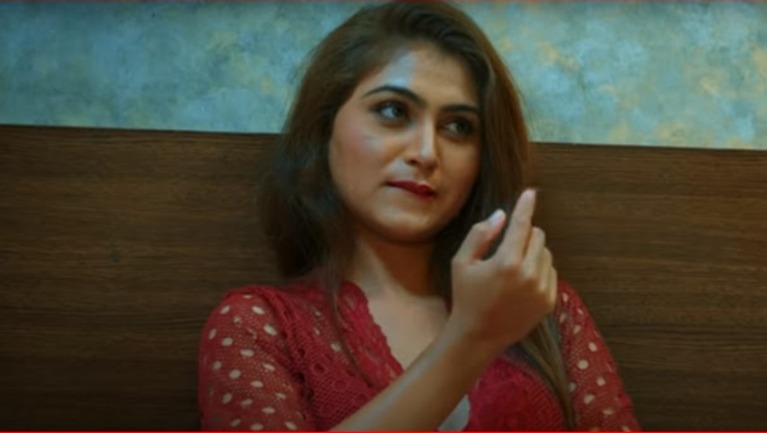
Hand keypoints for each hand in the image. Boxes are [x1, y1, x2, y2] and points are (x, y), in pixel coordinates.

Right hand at [447, 189, 557, 350]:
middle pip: (537, 236)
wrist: (478, 336)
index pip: (522, 224)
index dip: (525, 206)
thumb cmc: (466, 297)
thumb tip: (501, 215)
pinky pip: (551, 272)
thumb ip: (480, 235)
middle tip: (506, 248)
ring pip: (546, 253)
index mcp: (507, 262)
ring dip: (532, 252)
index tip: (530, 193)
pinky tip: (521, 281)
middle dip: (524, 235)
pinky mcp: (549, 301)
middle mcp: (529, 274)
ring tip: (512, 267)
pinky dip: (539, 269)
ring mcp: (542, 289)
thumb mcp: (461, 263)